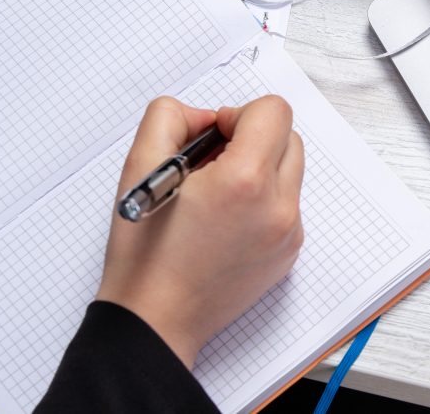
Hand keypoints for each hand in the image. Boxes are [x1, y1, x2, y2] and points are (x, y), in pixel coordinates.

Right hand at [97, 96, 304, 368]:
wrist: (156, 319)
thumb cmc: (146, 253)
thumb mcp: (140, 166)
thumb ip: (171, 117)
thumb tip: (206, 117)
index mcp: (245, 181)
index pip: (274, 111)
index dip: (238, 114)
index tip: (212, 137)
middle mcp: (278, 206)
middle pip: (288, 137)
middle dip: (251, 138)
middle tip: (210, 165)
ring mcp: (289, 233)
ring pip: (290, 170)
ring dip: (259, 167)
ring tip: (216, 194)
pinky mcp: (289, 252)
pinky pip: (287, 204)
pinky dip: (263, 199)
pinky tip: (225, 221)